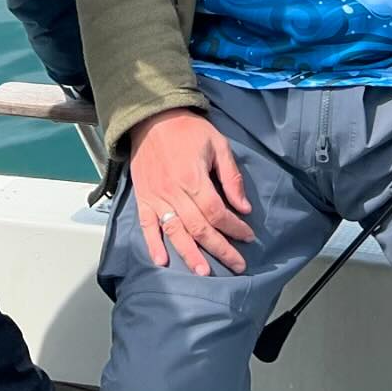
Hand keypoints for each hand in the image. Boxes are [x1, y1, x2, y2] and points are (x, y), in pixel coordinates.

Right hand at [127, 108, 254, 275]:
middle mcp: (173, 192)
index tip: (248, 236)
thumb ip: (231, 176)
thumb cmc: (187, 129)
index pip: (216, 212)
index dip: (234, 227)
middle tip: (237, 265)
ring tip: (203, 272)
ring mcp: (156, 196)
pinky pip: (146, 224)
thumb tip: (243, 207)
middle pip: (199, 227)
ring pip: (174, 231)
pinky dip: (152, 243)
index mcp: (193, 178)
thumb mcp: (217, 144)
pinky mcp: (143, 197)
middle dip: (220, 248)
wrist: (151, 117)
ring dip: (189, 254)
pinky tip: (161, 260)